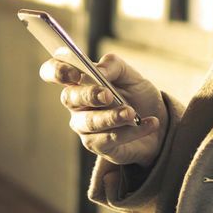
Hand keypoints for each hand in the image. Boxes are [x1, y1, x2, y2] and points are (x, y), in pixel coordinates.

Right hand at [38, 49, 166, 165]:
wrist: (159, 122)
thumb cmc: (137, 95)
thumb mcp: (131, 75)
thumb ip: (114, 66)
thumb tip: (98, 70)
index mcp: (79, 81)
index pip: (53, 72)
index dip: (57, 71)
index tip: (74, 73)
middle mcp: (77, 105)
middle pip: (69, 98)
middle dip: (88, 95)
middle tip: (108, 95)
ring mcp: (85, 127)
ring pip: (89, 122)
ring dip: (111, 117)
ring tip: (133, 113)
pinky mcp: (99, 146)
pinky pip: (109, 139)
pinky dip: (131, 131)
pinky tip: (150, 123)